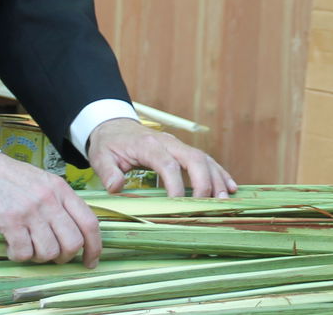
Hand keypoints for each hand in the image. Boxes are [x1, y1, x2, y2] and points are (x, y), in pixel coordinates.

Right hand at [0, 153, 101, 267]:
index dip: (94, 247)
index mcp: (61, 190)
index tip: (90, 261)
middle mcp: (50, 200)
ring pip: (49, 251)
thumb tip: (73, 232)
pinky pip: (23, 253)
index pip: (89, 222)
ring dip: (38, 257)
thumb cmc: (9, 178)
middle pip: (72, 243)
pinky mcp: (10, 220)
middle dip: (63, 257)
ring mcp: (31, 210)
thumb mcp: (42, 182)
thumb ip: (59, 202)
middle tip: (49, 255)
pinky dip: (17, 256)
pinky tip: (10, 246)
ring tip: (26, 247)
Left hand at [87, 118, 237, 197]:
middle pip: (194, 158)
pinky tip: (231, 187)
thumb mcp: (101, 156)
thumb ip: (107, 172)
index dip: (176, 184)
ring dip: (217, 179)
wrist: (114, 126)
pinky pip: (206, 160)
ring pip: (204, 159)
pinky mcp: (183, 151)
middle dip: (204, 182)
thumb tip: (116, 188)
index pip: (167, 164)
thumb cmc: (109, 144)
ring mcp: (178, 146)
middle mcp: (168, 142)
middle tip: (209, 205)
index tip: (178, 205)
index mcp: (148, 145)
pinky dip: (220, 173)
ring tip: (225, 199)